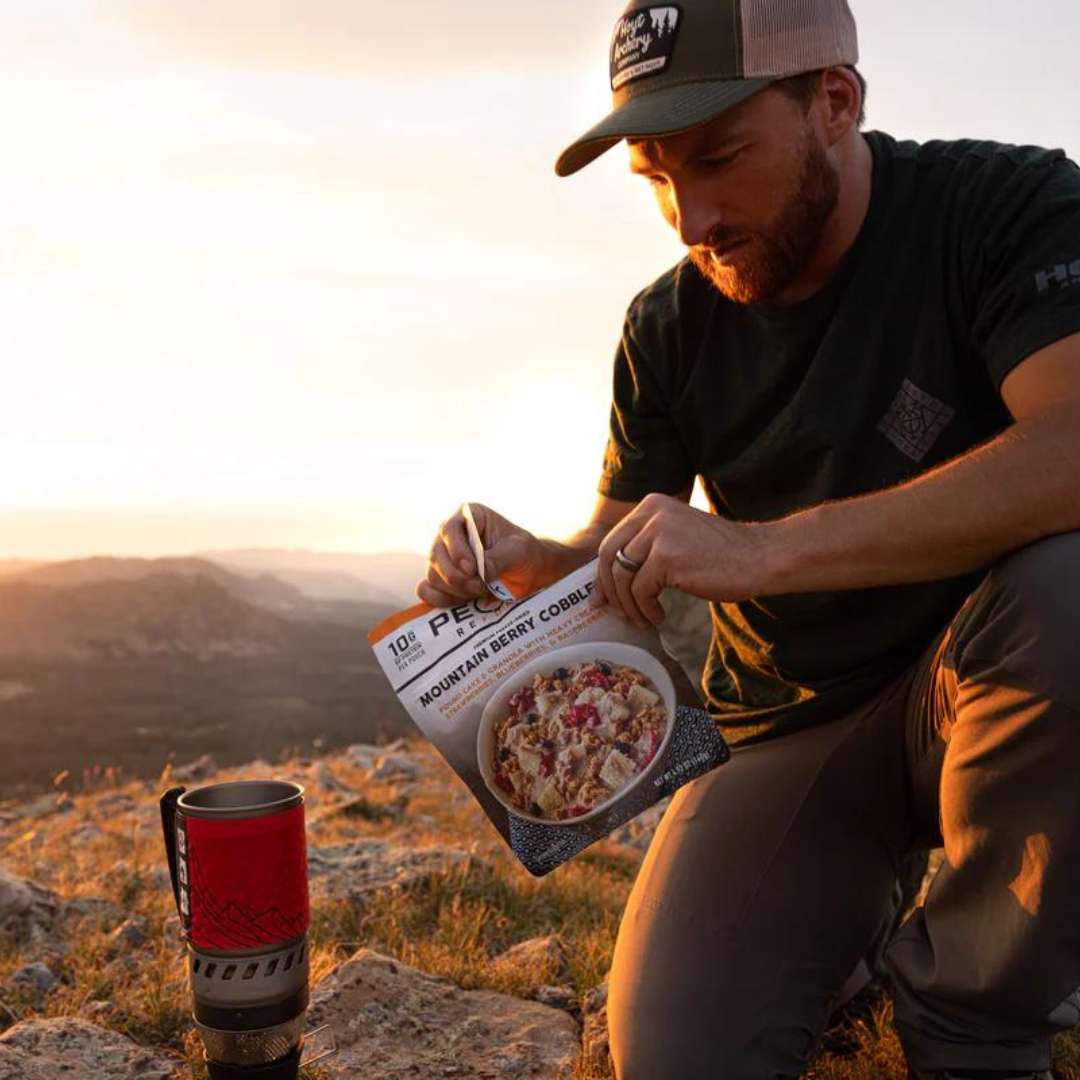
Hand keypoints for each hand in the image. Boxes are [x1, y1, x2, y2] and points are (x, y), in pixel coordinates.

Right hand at [416, 503, 549, 607]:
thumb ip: (498, 559)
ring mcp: (443, 557)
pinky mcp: (441, 578)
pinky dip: (440, 599)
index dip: (457, 550)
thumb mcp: (518, 551)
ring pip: (433, 574)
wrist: (527, 572)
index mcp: (469, 516)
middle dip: (458, 576)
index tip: (472, 568)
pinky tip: (460, 601)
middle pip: (436, 554)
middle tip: (480, 586)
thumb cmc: (524, 553)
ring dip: (454, 589)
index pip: (450, 529)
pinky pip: (426, 590)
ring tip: (479, 590)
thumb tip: (479, 572)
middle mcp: (451, 535)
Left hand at [594, 493, 775, 627]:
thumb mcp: (676, 538)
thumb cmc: (721, 555)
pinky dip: (646, 609)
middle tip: (618, 613)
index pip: (611, 541)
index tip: (602, 598)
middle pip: (608, 556)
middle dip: (609, 590)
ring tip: (644, 618)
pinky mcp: (667, 557)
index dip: (602, 573)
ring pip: (622, 576)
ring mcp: (659, 533)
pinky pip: (641, 590)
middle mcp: (651, 513)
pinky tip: (659, 616)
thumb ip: (646, 548)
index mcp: (651, 505)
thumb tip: (609, 580)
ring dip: (630, 605)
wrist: (760, 557)